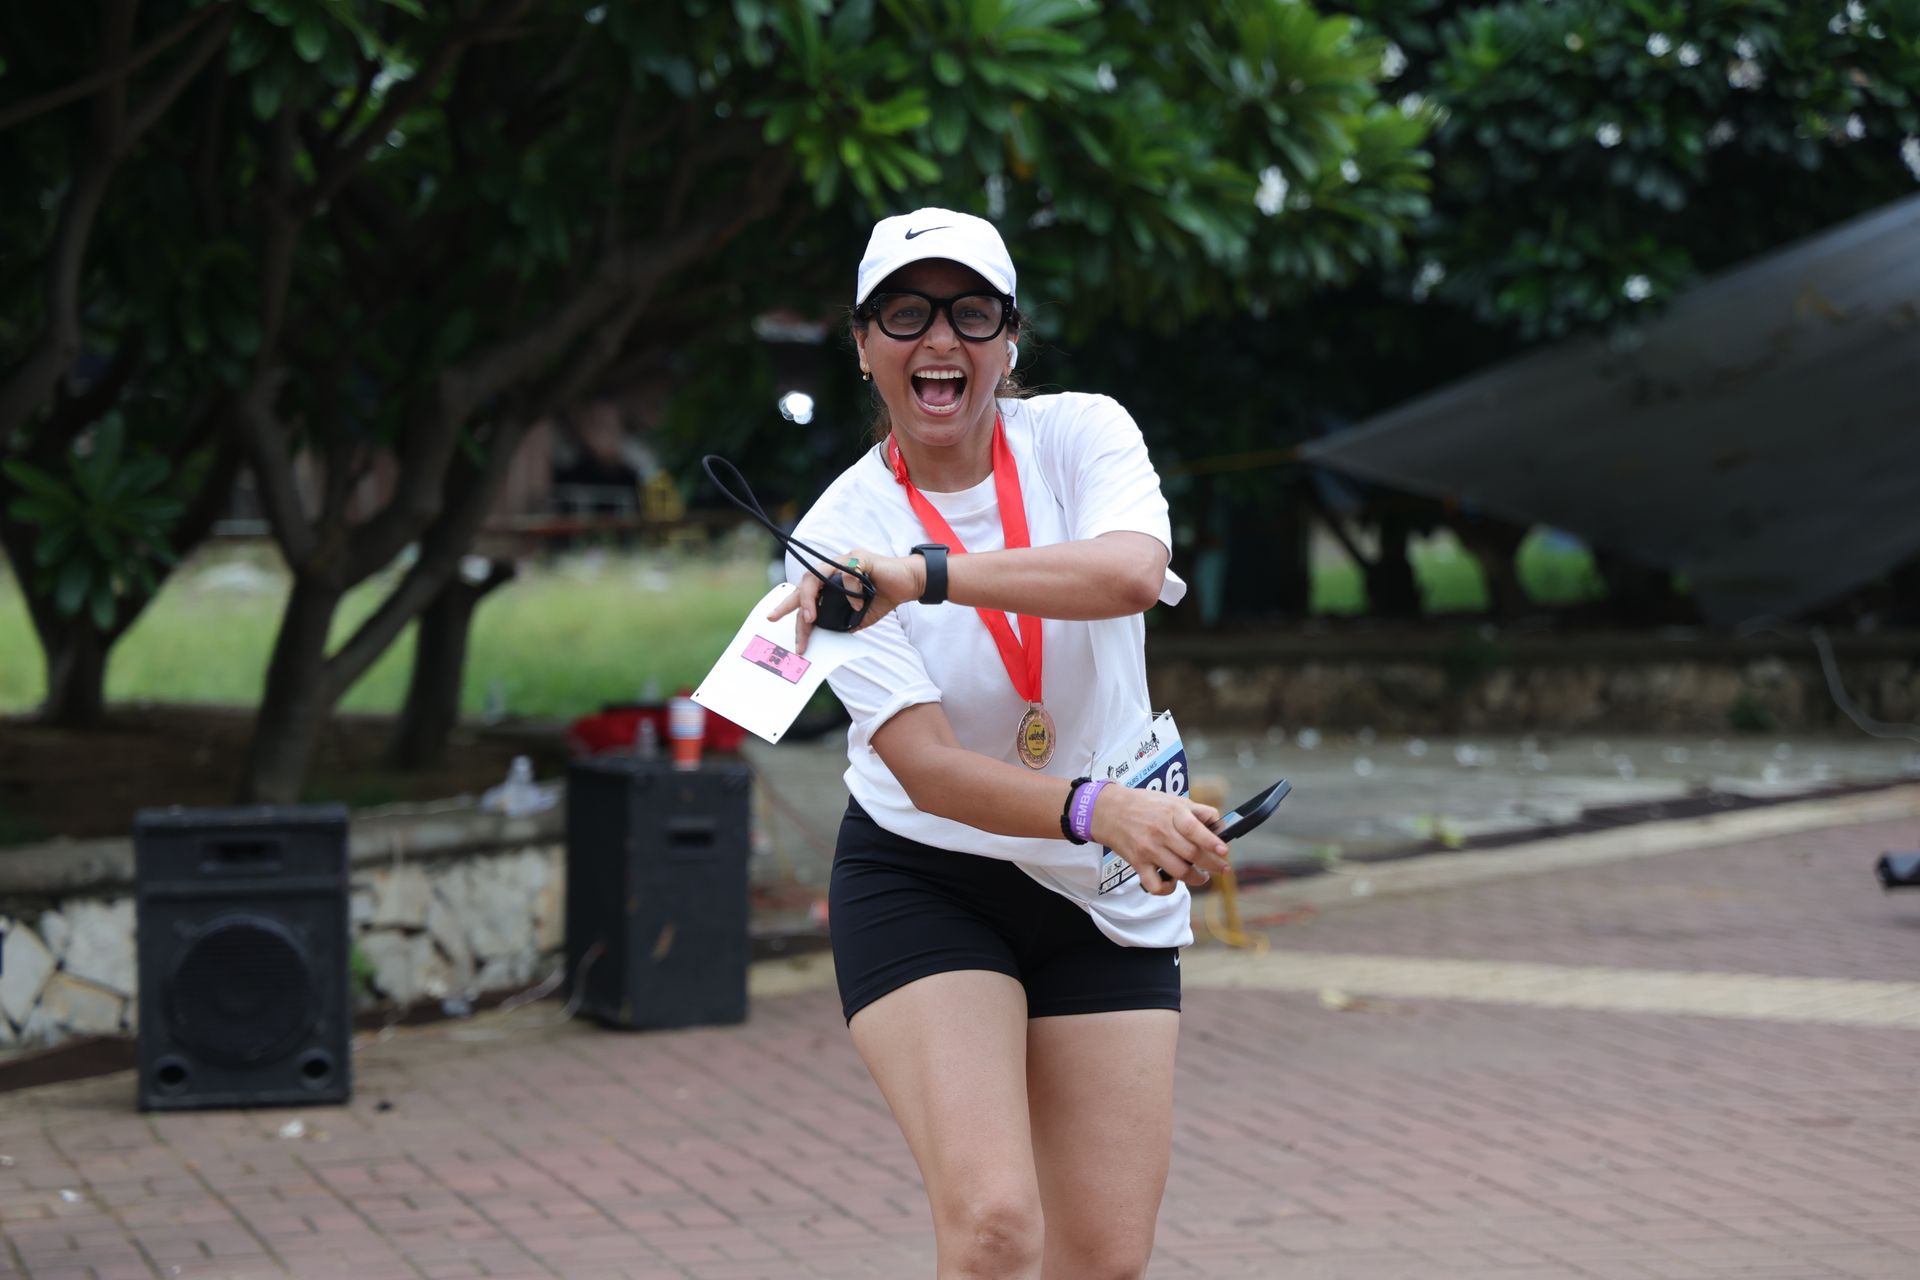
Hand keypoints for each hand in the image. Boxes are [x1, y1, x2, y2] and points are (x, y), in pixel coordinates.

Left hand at [767, 547, 925, 653]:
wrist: (909, 583)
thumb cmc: (884, 596)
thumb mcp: (858, 616)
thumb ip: (841, 621)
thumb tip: (825, 634)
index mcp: (832, 580)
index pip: (805, 592)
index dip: (789, 605)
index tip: (773, 618)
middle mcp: (834, 567)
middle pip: (805, 582)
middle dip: (790, 603)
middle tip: (777, 618)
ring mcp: (846, 561)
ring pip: (816, 575)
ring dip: (811, 599)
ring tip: (812, 618)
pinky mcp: (861, 558)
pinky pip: (847, 575)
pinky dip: (851, 594)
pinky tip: (860, 604)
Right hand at [1086, 785, 1230, 895]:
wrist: (1109, 811)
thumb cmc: (1145, 804)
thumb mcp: (1173, 800)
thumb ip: (1198, 811)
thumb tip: (1219, 824)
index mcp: (1172, 813)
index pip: (1195, 829)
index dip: (1211, 842)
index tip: (1224, 851)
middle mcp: (1161, 832)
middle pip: (1192, 855)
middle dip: (1213, 865)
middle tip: (1222, 868)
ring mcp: (1149, 850)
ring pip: (1179, 872)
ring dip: (1197, 879)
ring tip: (1202, 877)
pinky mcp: (1139, 864)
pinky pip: (1156, 885)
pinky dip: (1168, 889)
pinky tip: (1174, 882)